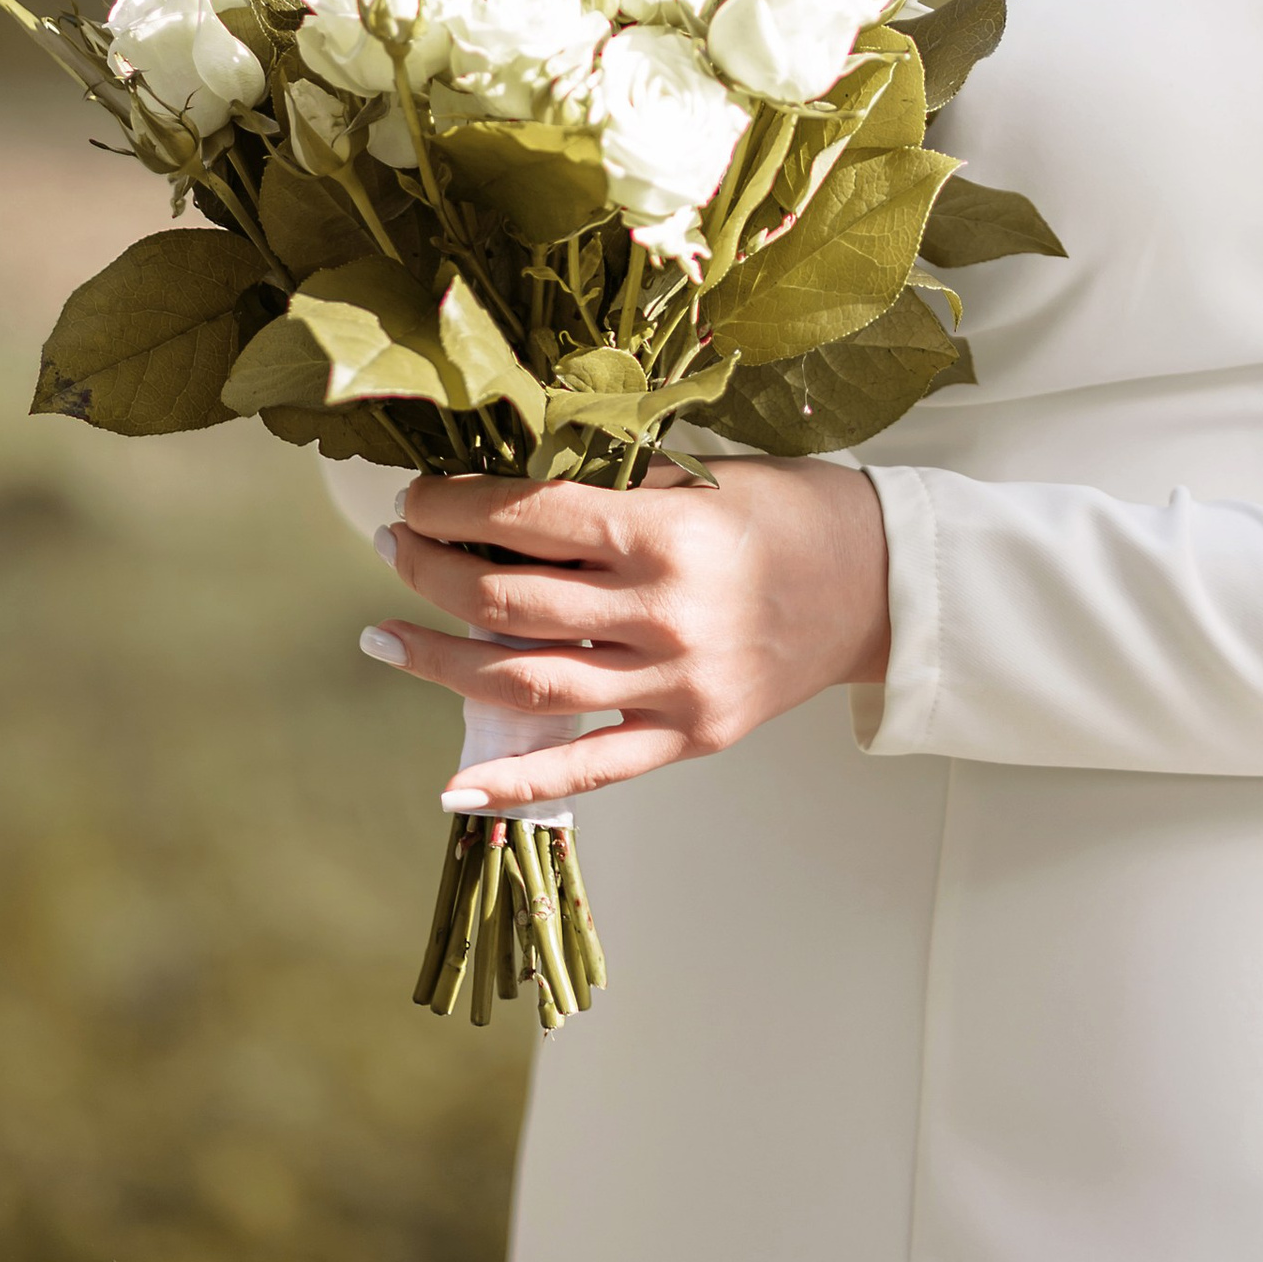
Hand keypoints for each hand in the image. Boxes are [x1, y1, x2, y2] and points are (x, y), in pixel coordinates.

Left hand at [359, 460, 892, 807]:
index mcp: (668, 533)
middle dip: (430, 571)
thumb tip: (501, 486)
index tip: (418, 494)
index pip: (528, 519)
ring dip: (439, 662)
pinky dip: (516, 786)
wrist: (880, 584)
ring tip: (382, 636)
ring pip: (527, 685)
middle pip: (509, 602)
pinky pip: (590, 771)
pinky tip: (452, 787)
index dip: (453, 506)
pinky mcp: (689, 738)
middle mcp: (665, 616)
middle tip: (394, 544)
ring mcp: (675, 688)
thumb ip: (610, 484)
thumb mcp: (703, 474)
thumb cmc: (791, 512)